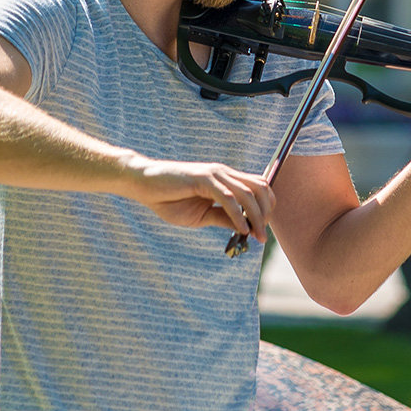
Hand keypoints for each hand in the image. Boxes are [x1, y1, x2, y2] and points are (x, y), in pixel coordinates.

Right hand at [128, 157, 275, 242]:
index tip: (261, 231)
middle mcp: (224, 173)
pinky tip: (241, 230)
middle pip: (259, 188)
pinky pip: (228, 198)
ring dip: (256, 216)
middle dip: (266, 213)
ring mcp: (214, 174)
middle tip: (262, 236)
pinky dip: (238, 215)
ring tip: (256, 236)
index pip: (259, 187)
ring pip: (248, 193)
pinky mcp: (203, 179)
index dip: (266, 208)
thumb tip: (246, 228)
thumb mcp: (202, 215)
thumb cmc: (170, 199)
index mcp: (226, 179)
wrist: (144, 185)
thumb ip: (224, 218)